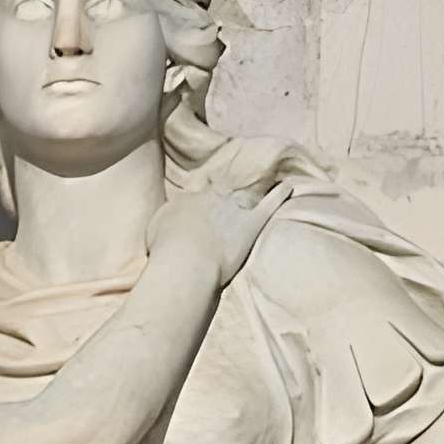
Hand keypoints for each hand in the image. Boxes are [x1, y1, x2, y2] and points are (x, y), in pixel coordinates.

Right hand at [146, 179, 291, 291]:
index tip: (199, 215)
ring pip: (245, 194)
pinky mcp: (252, 223)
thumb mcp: (153, 231)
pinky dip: (280, 194)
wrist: (185, 261)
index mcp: (187, 200)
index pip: (195, 198)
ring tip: (263, 183)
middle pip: (221, 189)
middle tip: (228, 190)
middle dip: (224, 190)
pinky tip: (289, 187)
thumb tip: (170, 221)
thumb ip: (164, 222)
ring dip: (254, 189)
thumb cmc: (165, 252)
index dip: (199, 206)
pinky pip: (270, 204)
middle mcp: (210, 199)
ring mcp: (232, 209)